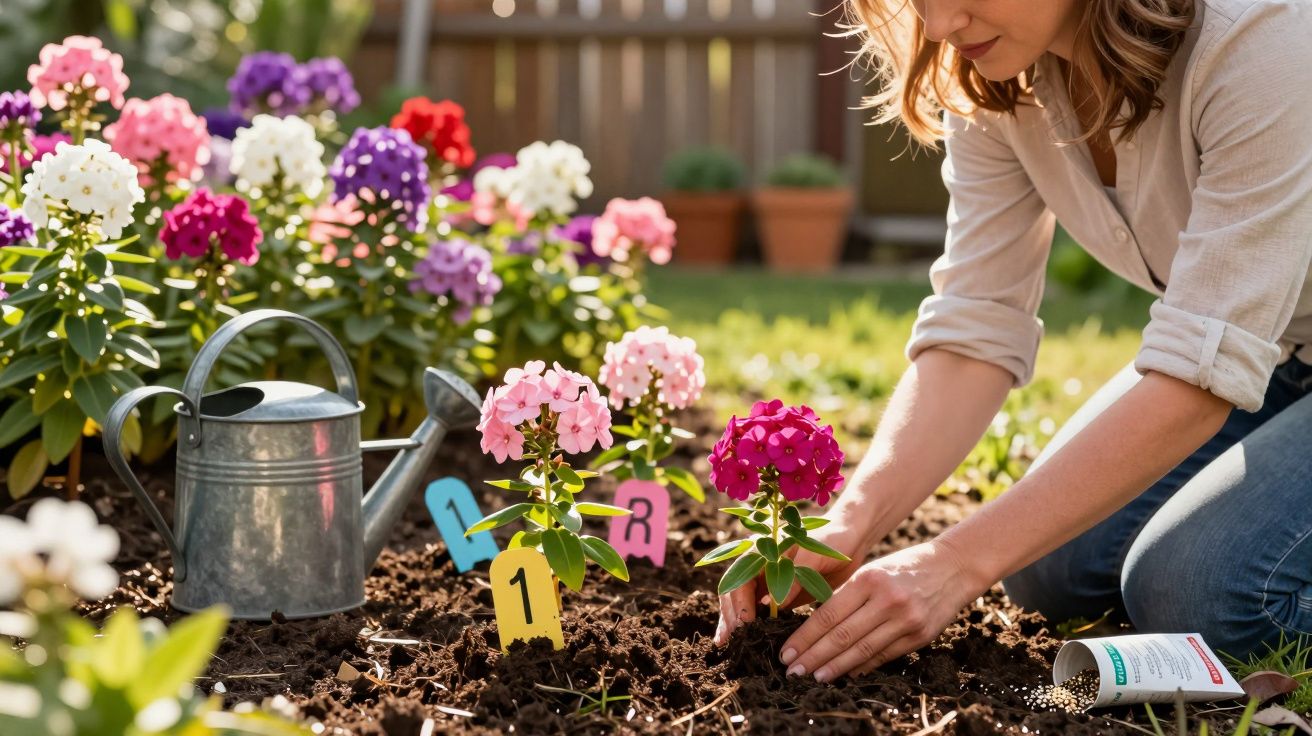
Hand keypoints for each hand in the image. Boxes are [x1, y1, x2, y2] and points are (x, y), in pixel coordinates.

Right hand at [713, 518, 868, 645]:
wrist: (851, 538)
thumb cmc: (832, 538)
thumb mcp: (813, 555)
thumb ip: (792, 576)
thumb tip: (768, 604)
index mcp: (763, 552)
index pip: (741, 579)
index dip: (740, 602)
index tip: (745, 624)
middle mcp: (761, 567)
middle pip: (736, 593)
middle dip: (730, 616)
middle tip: (727, 641)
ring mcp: (770, 582)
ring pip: (744, 603)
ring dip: (735, 623)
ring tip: (728, 645)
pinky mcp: (783, 595)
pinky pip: (764, 612)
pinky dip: (756, 626)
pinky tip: (751, 641)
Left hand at [778, 538, 982, 682]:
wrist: (952, 567)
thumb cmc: (903, 567)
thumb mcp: (872, 570)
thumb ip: (847, 595)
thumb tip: (816, 627)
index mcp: (868, 579)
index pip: (828, 614)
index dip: (805, 637)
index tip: (786, 652)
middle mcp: (886, 600)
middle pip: (842, 636)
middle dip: (814, 657)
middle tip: (793, 671)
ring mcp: (905, 619)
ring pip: (862, 650)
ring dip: (836, 667)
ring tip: (815, 677)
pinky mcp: (920, 635)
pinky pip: (884, 656)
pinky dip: (863, 667)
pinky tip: (846, 674)